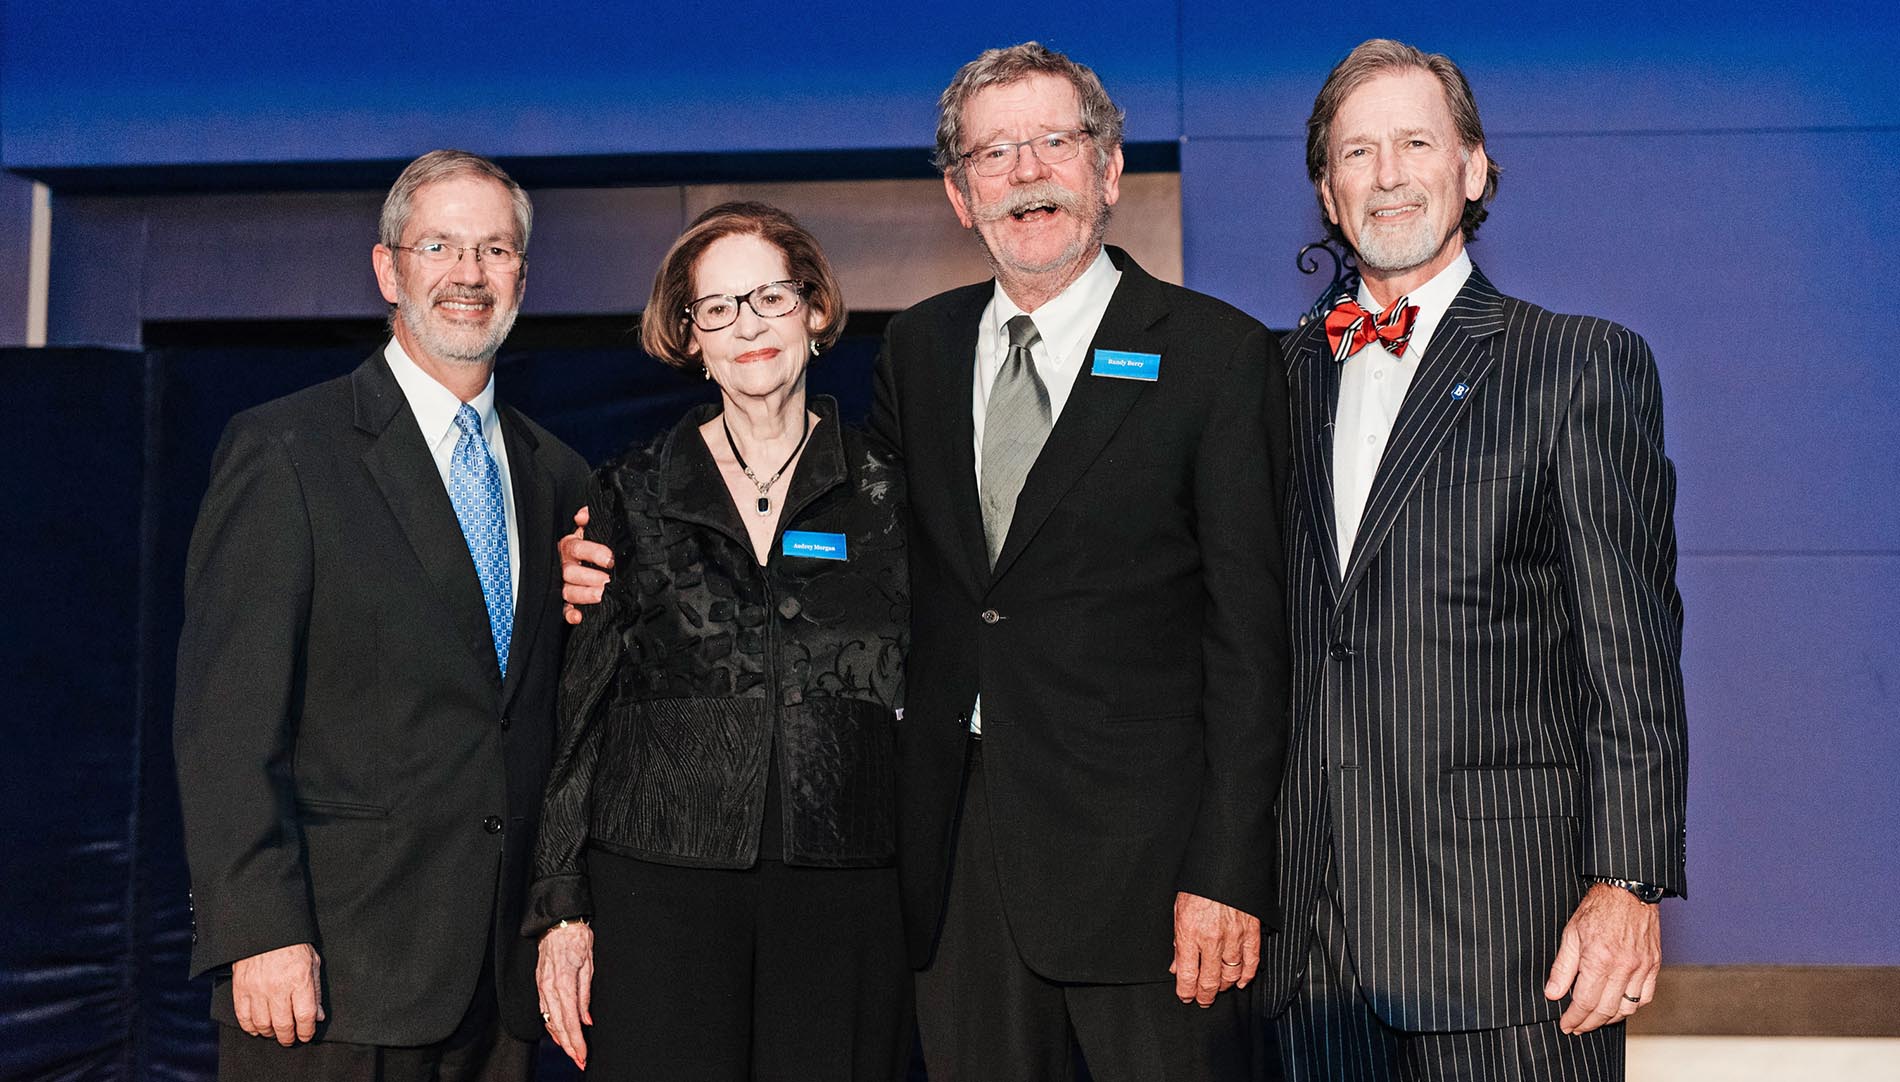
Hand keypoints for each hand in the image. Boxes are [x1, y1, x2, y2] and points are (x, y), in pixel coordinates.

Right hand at [231, 942, 323, 1045]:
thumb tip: (318, 1016)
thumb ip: (315, 992)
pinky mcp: (241, 988)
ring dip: (270, 1033)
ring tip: (275, 1033)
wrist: (265, 929)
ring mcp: (257, 989)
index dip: (307, 1031)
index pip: (305, 1016)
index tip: (306, 1035)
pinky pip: (243, 1016)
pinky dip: (250, 1027)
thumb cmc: (292, 945)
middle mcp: (278, 987)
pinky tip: (257, 1028)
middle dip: (288, 1037)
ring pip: (263, 1025)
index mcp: (299, 980)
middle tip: (290, 1039)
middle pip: (283, 1025)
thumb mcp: (312, 963)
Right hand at [537, 921, 594, 1068]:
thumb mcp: (589, 965)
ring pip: (549, 1020)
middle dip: (569, 1046)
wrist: (558, 921)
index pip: (570, 1021)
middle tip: (579, 1060)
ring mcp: (542, 987)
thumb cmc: (577, 938)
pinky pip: (544, 1010)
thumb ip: (585, 995)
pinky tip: (557, 1033)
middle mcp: (549, 988)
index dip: (576, 1041)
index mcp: (563, 983)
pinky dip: (551, 1025)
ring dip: (559, 1039)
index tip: (583, 1055)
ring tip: (571, 1052)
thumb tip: (586, 1020)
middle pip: (558, 1025)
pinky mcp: (539, 984)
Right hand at [559, 506, 612, 624]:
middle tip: (607, 581)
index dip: (593, 552)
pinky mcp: (567, 600)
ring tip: (600, 595)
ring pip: (568, 590)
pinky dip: (570, 614)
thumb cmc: (591, 542)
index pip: (578, 548)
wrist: (588, 557)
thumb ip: (589, 517)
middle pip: (571, 572)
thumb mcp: (593, 527)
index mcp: (570, 546)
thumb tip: (583, 515)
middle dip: (590, 577)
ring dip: (583, 594)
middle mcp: (565, 564)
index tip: (609, 559)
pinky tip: (578, 616)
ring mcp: (564, 583)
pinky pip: (565, 608)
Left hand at [1170, 891, 1259, 1005]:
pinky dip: (1247, 976)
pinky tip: (1241, 982)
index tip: (1185, 996)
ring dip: (1224, 986)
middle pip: (1209, 980)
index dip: (1186, 991)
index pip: (1187, 975)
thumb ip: (1178, 942)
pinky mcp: (1252, 931)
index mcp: (1189, 932)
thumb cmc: (1198, 886)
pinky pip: (1251, 962)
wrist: (1224, 864)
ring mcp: (1234, 936)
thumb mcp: (1178, 911)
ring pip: (1231, 975)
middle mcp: (1211, 938)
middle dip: (1204, 995)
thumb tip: (1177, 966)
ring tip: (1218, 989)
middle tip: (1202, 1000)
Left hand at [1544, 883, 1661, 1032]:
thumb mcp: (1571, 934)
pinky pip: (1645, 996)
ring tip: (1595, 1019)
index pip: (1585, 1001)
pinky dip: (1632, 1006)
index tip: (1566, 1025)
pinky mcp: (1653, 965)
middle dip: (1589, 1023)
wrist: (1628, 891)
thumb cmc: (1598, 908)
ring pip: (1627, 1008)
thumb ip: (1562, 968)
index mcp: (1599, 960)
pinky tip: (1619, 1006)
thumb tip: (1552, 994)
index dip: (1574, 1018)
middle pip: (1605, 1010)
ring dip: (1610, 1019)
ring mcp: (1641, 967)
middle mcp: (1623, 967)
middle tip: (1577, 1027)